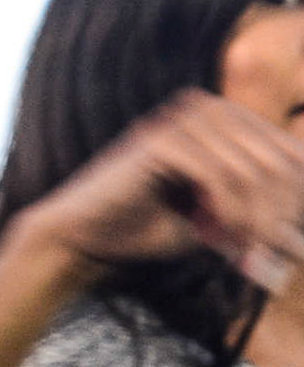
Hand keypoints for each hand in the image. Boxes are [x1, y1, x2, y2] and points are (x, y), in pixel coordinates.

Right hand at [8, 89, 303, 294]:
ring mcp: (182, 119)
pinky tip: (218, 236)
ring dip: (258, 222)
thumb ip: (263, 216)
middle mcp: (207, 108)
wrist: (85, 235)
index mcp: (225, 118)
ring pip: (256, 172)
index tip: (289, 249)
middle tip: (267, 258)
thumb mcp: (222, 220)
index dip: (297, 203)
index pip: (292, 155)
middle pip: (281, 163)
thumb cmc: (151, 225)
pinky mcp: (162, 139)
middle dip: (282, 217)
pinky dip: (230, 214)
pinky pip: (221, 177)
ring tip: (245, 254)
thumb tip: (301, 236)